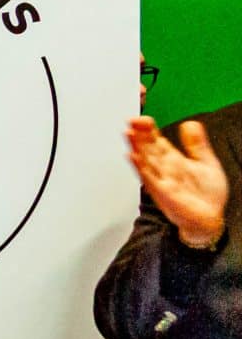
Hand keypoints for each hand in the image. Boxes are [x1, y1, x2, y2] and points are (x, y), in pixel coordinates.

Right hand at [128, 117, 228, 249]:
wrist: (209, 219)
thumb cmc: (206, 195)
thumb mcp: (207, 163)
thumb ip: (197, 144)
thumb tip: (190, 123)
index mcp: (173, 160)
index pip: (156, 140)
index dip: (148, 128)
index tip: (141, 118)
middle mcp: (164, 169)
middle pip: (148, 148)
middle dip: (139, 134)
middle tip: (131, 120)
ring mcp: (162, 180)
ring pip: (146, 160)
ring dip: (136, 147)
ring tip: (128, 133)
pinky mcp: (164, 193)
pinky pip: (150, 178)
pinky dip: (141, 167)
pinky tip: (133, 157)